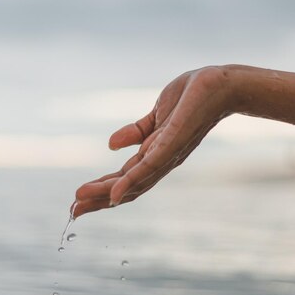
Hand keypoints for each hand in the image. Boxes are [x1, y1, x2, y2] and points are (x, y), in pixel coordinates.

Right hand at [73, 66, 231, 216]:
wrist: (222, 84)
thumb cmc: (192, 99)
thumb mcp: (157, 115)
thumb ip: (136, 132)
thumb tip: (111, 144)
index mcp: (156, 154)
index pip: (125, 179)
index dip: (102, 191)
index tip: (77, 202)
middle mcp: (162, 160)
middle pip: (128, 188)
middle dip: (99, 200)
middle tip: (73, 210)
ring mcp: (169, 152)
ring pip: (135, 182)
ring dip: (107, 194)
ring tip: (81, 201)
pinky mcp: (175, 140)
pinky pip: (151, 165)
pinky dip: (132, 182)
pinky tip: (115, 194)